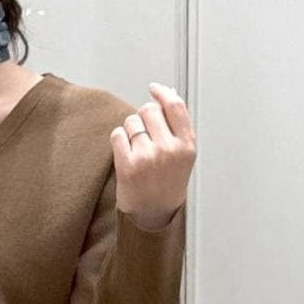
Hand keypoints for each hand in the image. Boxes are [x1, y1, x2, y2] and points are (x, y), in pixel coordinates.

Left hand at [111, 81, 195, 227]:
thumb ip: (177, 126)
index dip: (163, 94)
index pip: (175, 106)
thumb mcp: (183, 155)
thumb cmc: (167, 184)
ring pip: (132, 121)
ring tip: (136, 148)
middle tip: (144, 134)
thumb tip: (167, 93)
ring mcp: (148, 157)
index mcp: (186, 145)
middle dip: (143, 117)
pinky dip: (118, 140)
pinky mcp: (128, 165)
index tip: (154, 89)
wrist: (153, 215)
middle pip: (149, 110)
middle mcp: (169, 149)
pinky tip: (125, 153)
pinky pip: (117, 134)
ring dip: (130, 130)